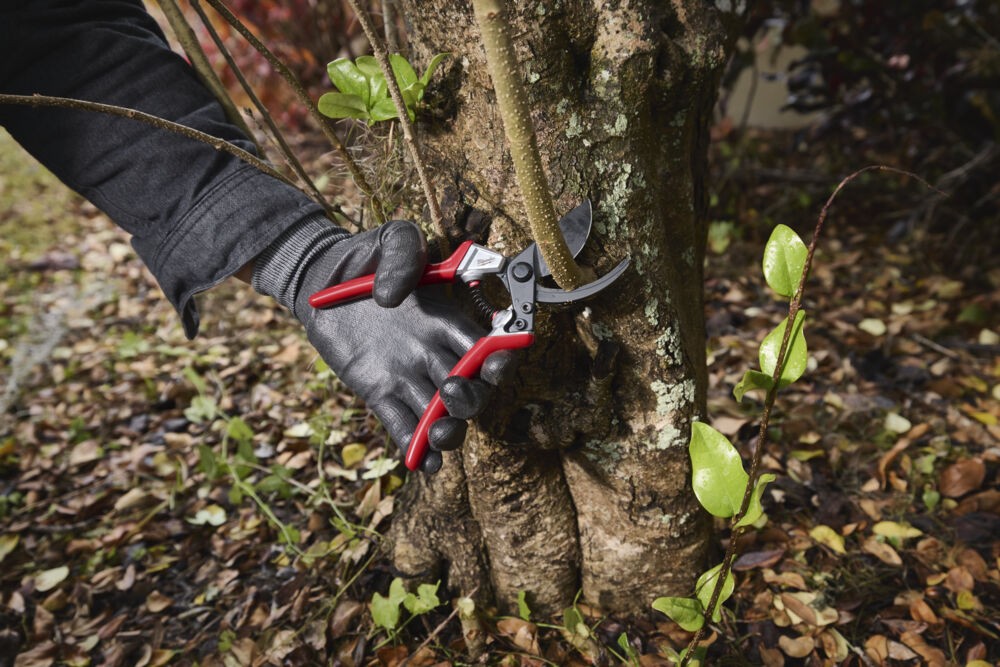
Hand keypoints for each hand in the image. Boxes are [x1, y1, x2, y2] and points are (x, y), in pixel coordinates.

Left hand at [252, 215, 512, 472]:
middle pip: (471, 388)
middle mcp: (434, 352)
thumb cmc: (362, 256)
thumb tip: (394, 297)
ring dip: (449, 431)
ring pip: (441, 415)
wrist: (317, 279)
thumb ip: (403, 252)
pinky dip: (414, 447)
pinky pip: (402, 425)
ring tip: (440, 434)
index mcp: (446, 320)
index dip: (499, 360)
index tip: (495, 365)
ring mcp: (408, 375)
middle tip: (450, 391)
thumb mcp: (389, 238)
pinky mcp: (379, 392)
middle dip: (472, 398)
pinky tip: (422, 464)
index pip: (486, 347)